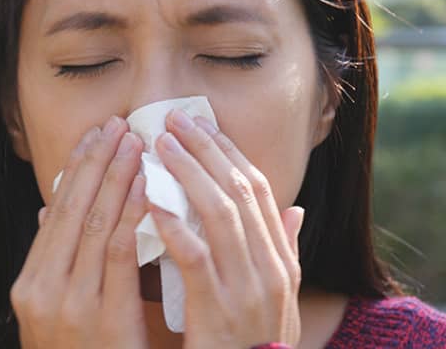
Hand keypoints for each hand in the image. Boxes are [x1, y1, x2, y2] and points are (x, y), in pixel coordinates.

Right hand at [11, 115, 149, 348]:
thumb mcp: (60, 310)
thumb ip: (58, 260)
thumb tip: (53, 206)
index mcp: (29, 285)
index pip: (55, 213)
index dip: (77, 170)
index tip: (96, 136)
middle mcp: (40, 290)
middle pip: (70, 209)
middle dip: (96, 162)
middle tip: (119, 124)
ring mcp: (67, 304)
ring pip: (93, 224)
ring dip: (115, 177)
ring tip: (135, 142)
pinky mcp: (99, 318)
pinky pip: (117, 254)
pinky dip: (132, 214)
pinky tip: (147, 187)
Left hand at [149, 109, 304, 347]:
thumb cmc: (253, 343)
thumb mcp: (277, 298)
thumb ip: (281, 250)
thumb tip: (294, 208)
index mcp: (281, 260)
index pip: (258, 190)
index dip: (228, 152)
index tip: (201, 124)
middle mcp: (270, 268)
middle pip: (239, 191)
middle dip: (206, 150)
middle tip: (173, 119)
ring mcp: (247, 289)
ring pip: (220, 214)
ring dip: (188, 174)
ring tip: (159, 146)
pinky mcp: (219, 310)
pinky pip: (196, 257)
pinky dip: (175, 225)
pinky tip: (151, 201)